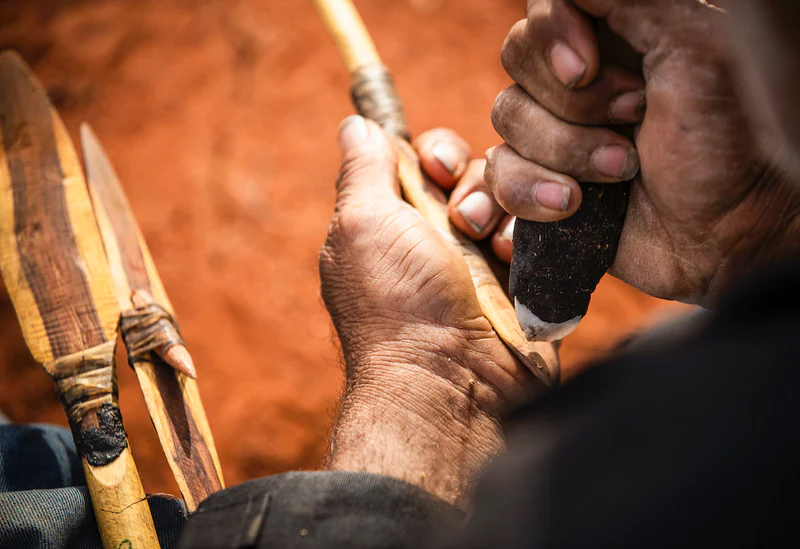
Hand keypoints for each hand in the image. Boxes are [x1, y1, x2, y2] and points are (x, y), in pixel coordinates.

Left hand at [320, 116, 538, 505]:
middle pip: (477, 171)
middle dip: (476, 183)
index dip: (438, 152)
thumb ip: (363, 169)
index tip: (436, 169)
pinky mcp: (527, 280)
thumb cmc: (397, 304)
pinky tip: (519, 262)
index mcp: (396, 220)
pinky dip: (536, 238)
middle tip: (466, 221)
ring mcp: (486, 260)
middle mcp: (441, 237)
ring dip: (509, 211)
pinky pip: (545, 232)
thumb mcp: (361, 224)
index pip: (428, 158)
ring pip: (517, 196)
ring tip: (497, 250)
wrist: (452, 381)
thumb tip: (355, 123)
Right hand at [488, 0, 799, 304]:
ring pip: (506, 116)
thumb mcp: (692, 48)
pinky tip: (573, 205)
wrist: (719, 235)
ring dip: (567, 150)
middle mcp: (577, 78)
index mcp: (614, 34)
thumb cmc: (722, 143)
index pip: (544, 7)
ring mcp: (553, 130)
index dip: (551, 33)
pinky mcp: (538, 181)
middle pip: (517, 57)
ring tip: (621, 171)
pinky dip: (532, 191)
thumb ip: (631, 2)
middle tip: (635, 119)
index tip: (585, 68)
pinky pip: (497, 174)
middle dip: (574, 101)